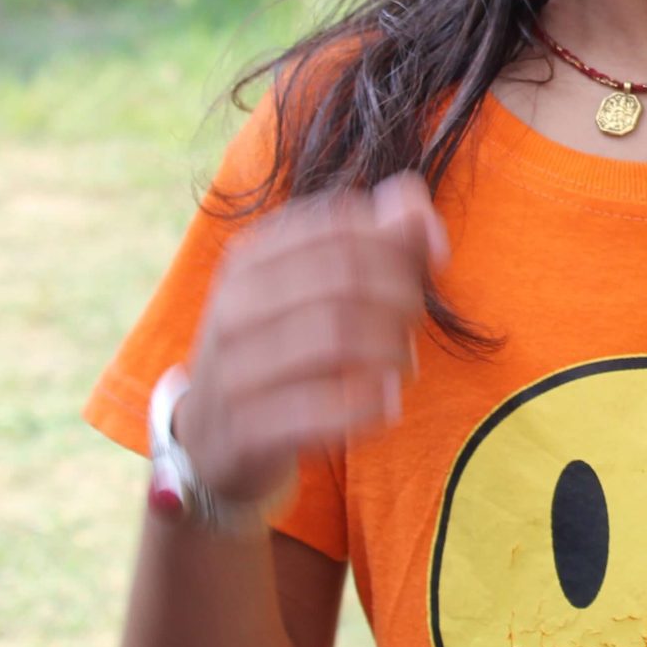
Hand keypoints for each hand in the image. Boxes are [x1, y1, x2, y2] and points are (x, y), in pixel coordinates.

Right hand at [178, 171, 444, 507]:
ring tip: (405, 364)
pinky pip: (318, 409)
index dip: (399, 241)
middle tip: (414, 323)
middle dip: (401, 297)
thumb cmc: (285, 349)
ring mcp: (231, 367)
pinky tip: (387, 406)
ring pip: (336, 338)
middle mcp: (234, 305)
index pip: (341, 225)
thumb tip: (419, 206)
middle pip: (345, 278)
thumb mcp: (318, 289)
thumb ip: (377, 239)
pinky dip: (368, 404)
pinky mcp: (243, 428)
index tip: (433, 265)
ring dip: (392, 350)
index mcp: (251, 257)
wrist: (213, 440)